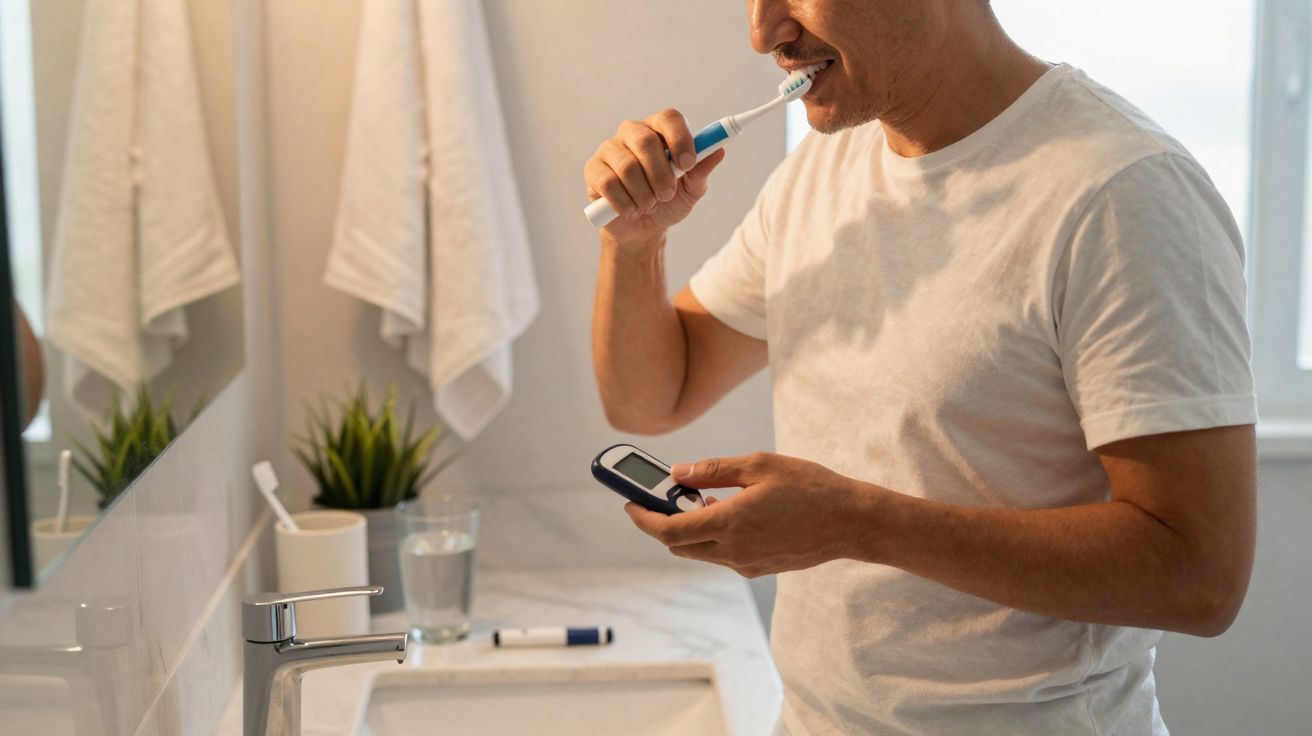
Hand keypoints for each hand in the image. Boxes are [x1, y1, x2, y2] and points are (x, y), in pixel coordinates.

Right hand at [583, 109, 727, 245]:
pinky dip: (625, 204)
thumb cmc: (667, 202)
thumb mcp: (691, 190)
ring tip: (649, 206)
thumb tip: (719, 151)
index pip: (669, 118)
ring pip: (627, 166)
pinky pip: (608, 184)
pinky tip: (631, 211)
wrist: (642, 229)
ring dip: (644, 194)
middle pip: (645, 140)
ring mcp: (609, 149)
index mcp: (658, 131)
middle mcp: (632, 133)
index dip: (680, 139)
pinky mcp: (593, 170)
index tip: (688, 165)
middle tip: (667, 195)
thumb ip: (701, 170)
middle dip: (661, 174)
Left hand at [624, 452, 878, 577]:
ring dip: (688, 529)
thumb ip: (713, 471)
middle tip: (659, 496)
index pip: (668, 530)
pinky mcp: (759, 567)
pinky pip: (722, 555)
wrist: (851, 521)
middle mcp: (733, 551)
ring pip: (699, 552)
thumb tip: (677, 473)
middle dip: (661, 522)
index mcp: (729, 524)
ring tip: (697, 499)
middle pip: (679, 545)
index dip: (643, 517)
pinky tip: (726, 511)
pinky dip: (711, 536)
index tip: (629, 502)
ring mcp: (746, 563)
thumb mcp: (758, 465)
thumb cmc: (810, 487)